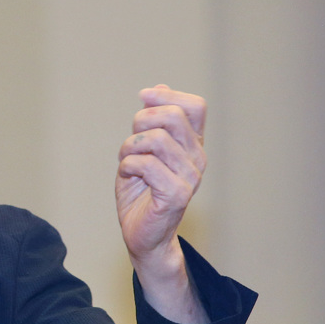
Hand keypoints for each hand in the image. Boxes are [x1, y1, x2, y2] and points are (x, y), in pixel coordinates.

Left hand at [116, 85, 207, 322]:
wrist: (142, 234)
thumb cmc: (141, 193)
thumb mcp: (143, 150)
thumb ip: (152, 122)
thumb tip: (156, 88)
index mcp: (192, 145)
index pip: (194, 106)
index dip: (167, 96)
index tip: (143, 98)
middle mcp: (197, 158)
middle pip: (171, 117)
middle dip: (140, 122)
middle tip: (131, 143)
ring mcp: (190, 176)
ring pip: (154, 139)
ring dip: (129, 147)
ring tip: (128, 163)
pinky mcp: (177, 194)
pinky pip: (145, 164)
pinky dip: (127, 166)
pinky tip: (129, 177)